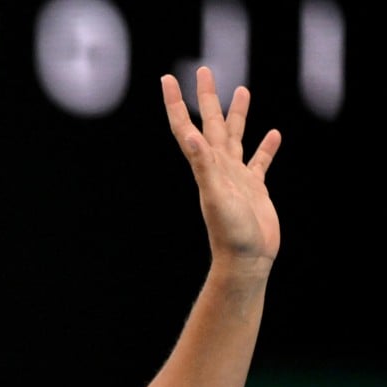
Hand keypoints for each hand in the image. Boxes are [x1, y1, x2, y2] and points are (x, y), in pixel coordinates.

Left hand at [162, 66, 281, 271]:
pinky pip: (260, 161)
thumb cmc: (230, 232)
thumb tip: (191, 136)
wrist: (246, 260)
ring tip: (241, 89)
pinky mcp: (255, 188)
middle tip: (204, 71)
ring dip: (237, 115)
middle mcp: (218, 167)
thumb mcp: (215, 195)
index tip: (168, 78)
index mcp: (206, 165)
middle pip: (211, 123)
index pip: (186, 127)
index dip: (176, 103)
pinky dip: (266, 148)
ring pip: (236, 137)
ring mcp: (237, 177)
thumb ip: (203, 165)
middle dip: (207, 97)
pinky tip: (274, 134)